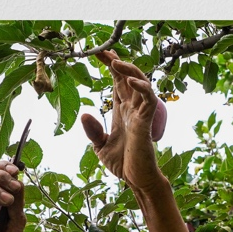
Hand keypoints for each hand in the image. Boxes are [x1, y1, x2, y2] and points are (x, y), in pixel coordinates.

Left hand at [80, 51, 167, 192]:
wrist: (137, 180)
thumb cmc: (123, 164)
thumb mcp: (100, 147)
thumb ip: (93, 131)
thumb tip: (84, 114)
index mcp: (122, 112)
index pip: (117, 83)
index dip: (111, 67)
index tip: (100, 54)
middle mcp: (132, 109)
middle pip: (127, 78)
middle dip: (117, 63)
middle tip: (104, 51)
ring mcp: (141, 114)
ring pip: (140, 83)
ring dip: (129, 70)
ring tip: (116, 62)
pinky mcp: (146, 122)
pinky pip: (148, 99)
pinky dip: (141, 88)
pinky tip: (130, 81)